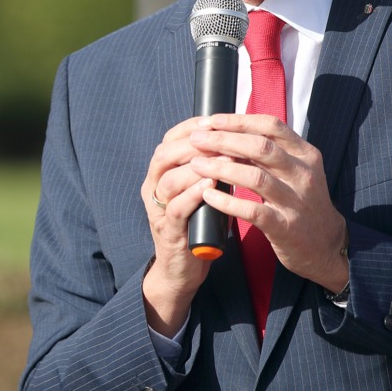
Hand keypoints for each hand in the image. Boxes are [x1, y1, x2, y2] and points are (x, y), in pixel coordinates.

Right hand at [140, 116, 220, 334]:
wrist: (183, 271)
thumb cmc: (198, 226)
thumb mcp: (202, 191)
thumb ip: (211, 168)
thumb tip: (237, 140)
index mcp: (161, 175)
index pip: (169, 141)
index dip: (190, 128)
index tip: (214, 120)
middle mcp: (153, 189)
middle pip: (164, 154)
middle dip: (193, 142)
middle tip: (220, 135)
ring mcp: (158, 212)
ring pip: (168, 179)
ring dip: (196, 166)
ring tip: (223, 158)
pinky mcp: (169, 233)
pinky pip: (177, 208)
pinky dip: (194, 194)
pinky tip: (212, 184)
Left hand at [187, 113, 349, 292]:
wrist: (325, 245)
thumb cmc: (300, 202)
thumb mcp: (293, 171)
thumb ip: (267, 154)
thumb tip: (227, 134)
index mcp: (305, 154)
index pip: (271, 126)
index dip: (239, 121)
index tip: (211, 120)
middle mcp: (303, 174)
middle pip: (260, 147)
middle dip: (224, 140)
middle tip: (196, 139)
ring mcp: (295, 201)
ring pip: (255, 177)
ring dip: (221, 168)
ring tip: (196, 164)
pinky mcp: (285, 227)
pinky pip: (253, 210)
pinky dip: (227, 201)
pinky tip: (208, 195)